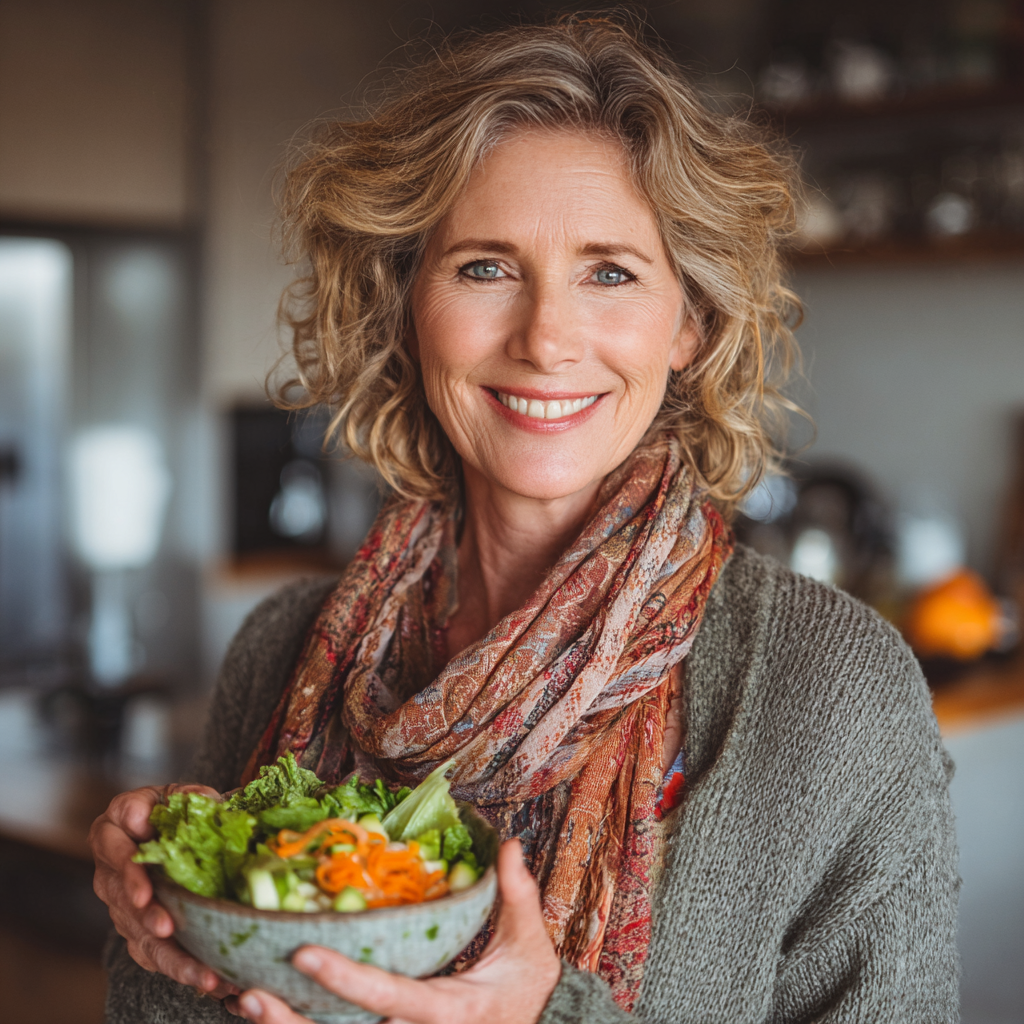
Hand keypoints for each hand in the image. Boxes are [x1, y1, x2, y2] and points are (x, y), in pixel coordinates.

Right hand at [89, 783, 238, 998]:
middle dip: (144, 912)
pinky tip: (207, 979)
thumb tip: (192, 801)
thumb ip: (194, 797)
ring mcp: (119, 900)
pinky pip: (150, 953)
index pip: (111, 838)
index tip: (142, 874)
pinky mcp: (134, 928)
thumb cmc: (186, 811)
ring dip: (166, 952)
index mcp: (116, 823)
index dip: (126, 858)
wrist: (185, 834)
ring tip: (199, 969)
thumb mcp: (192, 796)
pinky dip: (179, 968)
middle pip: (119, 892)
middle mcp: (110, 863)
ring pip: (135, 930)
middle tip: (165, 927)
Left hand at [225, 839, 560, 1023]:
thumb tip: (506, 843)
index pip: (391, 997)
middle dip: (293, 1023)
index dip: (347, 979)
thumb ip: (516, 894)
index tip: (304, 954)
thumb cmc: (526, 989)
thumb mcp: (527, 944)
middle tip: (247, 993)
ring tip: (243, 1002)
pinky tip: (268, 1016)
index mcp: (450, 1011)